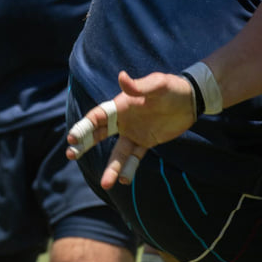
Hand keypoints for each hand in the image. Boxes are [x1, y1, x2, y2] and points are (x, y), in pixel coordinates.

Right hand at [65, 70, 197, 188]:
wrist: (190, 100)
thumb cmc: (172, 88)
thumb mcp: (157, 85)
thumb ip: (139, 86)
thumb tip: (121, 77)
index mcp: (121, 105)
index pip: (97, 117)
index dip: (84, 126)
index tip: (72, 138)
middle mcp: (123, 121)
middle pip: (99, 135)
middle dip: (84, 144)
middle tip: (70, 154)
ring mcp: (133, 133)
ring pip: (118, 153)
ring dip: (111, 168)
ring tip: (106, 184)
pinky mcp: (146, 142)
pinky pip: (135, 158)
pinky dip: (129, 168)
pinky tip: (123, 180)